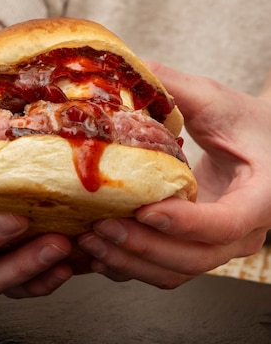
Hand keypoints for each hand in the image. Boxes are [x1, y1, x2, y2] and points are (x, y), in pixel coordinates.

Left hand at [78, 65, 270, 287]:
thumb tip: (123, 72)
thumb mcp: (216, 99)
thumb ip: (175, 88)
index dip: (184, 223)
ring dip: (131, 263)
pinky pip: (165, 269)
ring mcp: (219, 244)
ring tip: (89, 241)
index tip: (145, 210)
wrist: (263, 145)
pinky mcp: (196, 246)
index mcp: (261, 195)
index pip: (226, 223)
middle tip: (101, 227)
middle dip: (144, 247)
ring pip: (177, 272)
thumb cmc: (246, 122)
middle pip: (196, 258)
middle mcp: (243, 231)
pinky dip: (131, 266)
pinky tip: (97, 252)